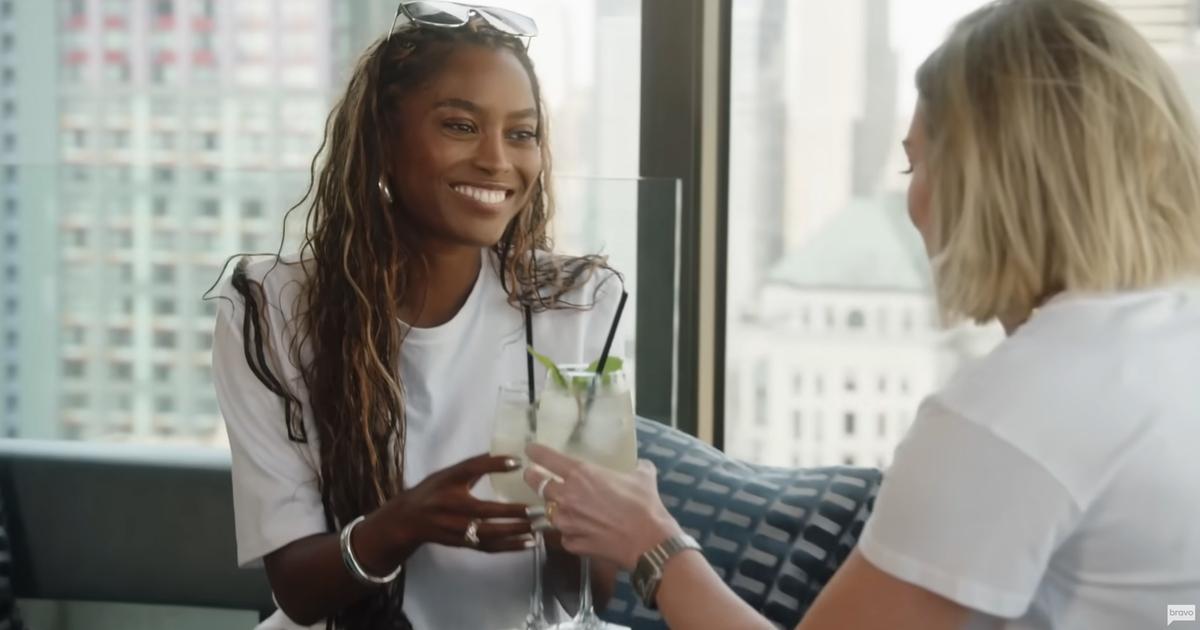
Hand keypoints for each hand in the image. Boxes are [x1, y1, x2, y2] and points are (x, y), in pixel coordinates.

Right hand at [374, 453, 534, 552]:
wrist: (408, 520)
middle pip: (485, 509)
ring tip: (539, 527)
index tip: (518, 461)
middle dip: (513, 511)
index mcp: (448, 481)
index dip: (493, 464)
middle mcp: (450, 505)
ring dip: (516, 531)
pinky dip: (510, 546)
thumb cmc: (433, 491)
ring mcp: (455, 527)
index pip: (471, 468)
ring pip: (490, 532)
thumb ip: (476, 465)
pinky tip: (529, 543)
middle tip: (539, 508)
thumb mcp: (449, 473)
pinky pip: (488, 546)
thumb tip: (507, 454)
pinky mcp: (461, 542)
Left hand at [523, 444, 681, 570]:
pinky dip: (571, 532)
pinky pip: (565, 535)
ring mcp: (566, 522)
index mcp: (581, 474)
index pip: (548, 458)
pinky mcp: (571, 543)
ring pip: (550, 512)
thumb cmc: (645, 505)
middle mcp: (566, 496)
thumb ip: (637, 469)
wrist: (649, 543)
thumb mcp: (643, 478)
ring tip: (565, 508)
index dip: (536, 452)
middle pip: (537, 484)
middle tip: (533, 476)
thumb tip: (642, 466)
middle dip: (533, 478)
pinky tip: (583, 532)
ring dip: (556, 508)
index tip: (530, 449)